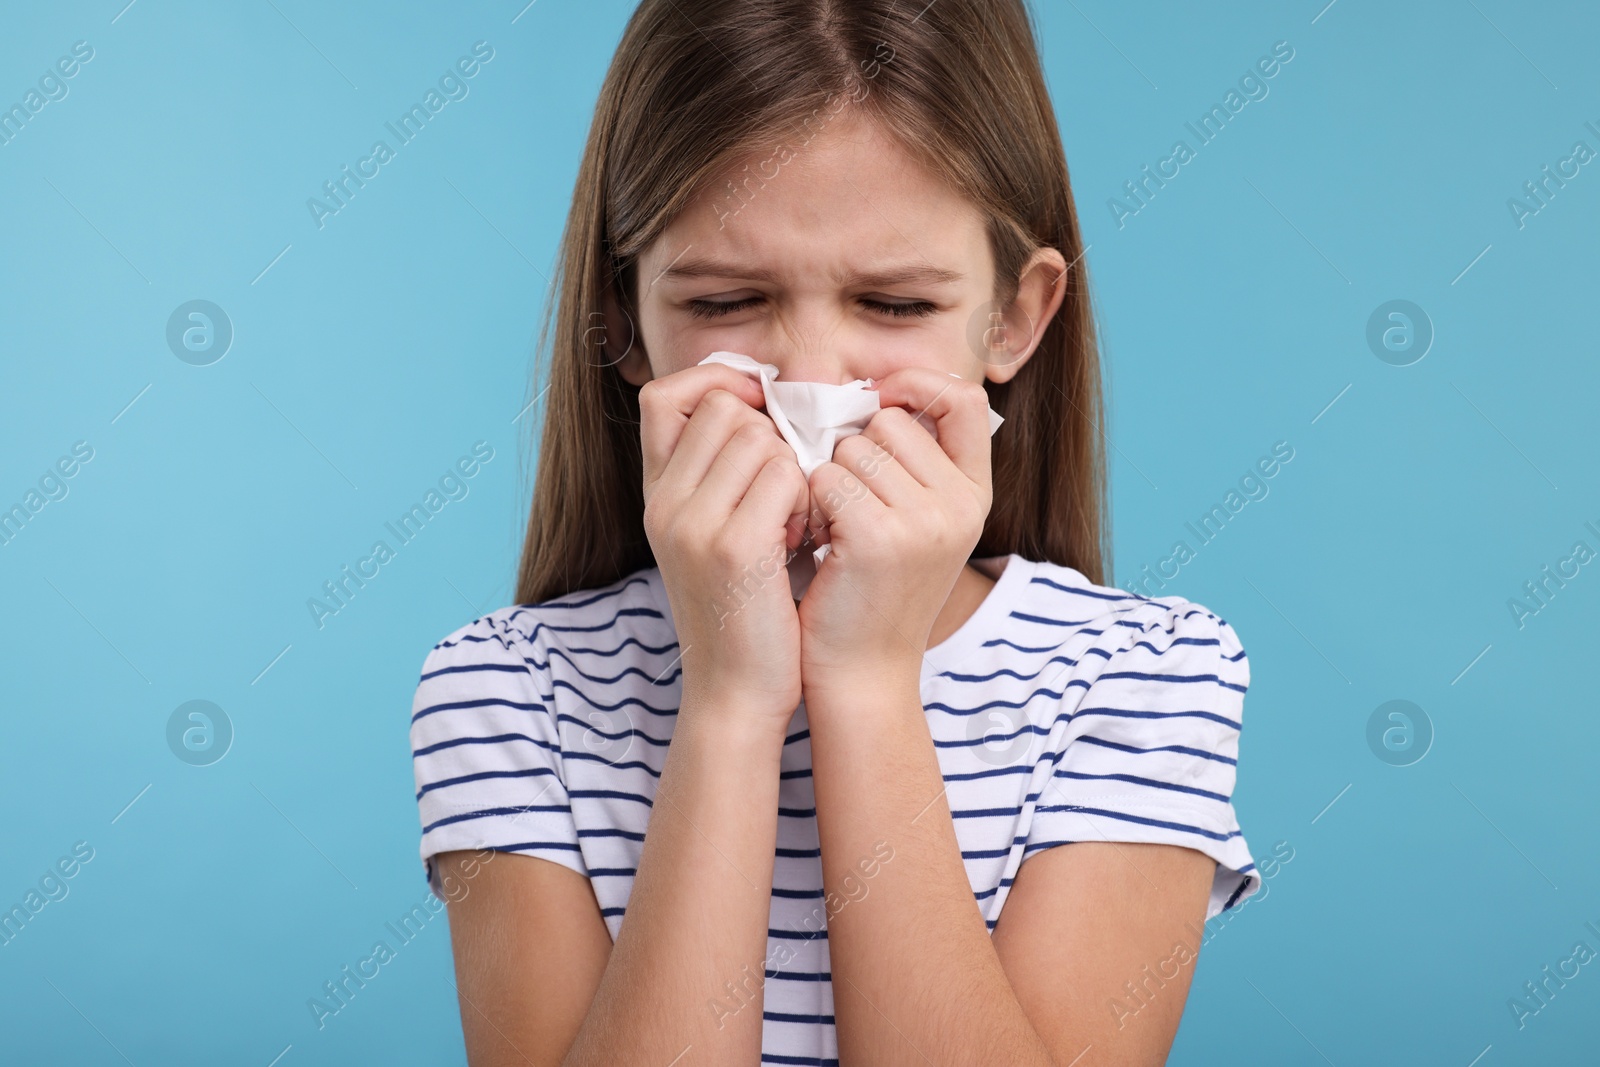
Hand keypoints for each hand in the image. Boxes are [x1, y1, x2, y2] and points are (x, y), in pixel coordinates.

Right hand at [639, 363, 811, 725]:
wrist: (736, 695)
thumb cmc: (743, 612)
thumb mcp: (713, 537)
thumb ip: (721, 476)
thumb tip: (761, 407)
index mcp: (655, 496)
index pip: (666, 395)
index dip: (716, 385)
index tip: (759, 410)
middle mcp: (663, 503)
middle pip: (724, 409)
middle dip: (771, 437)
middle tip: (786, 493)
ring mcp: (693, 523)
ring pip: (760, 437)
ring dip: (793, 470)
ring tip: (794, 522)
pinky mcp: (734, 547)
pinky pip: (786, 475)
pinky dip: (806, 499)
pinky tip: (802, 540)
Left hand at [797, 368, 993, 691]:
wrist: (863, 674)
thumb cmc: (874, 592)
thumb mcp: (919, 525)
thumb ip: (916, 464)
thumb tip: (880, 394)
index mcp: (976, 495)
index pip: (961, 399)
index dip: (916, 386)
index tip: (879, 402)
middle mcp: (961, 505)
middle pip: (889, 423)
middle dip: (855, 455)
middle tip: (851, 511)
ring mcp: (925, 521)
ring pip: (851, 449)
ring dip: (828, 483)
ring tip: (836, 533)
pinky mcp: (878, 537)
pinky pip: (824, 477)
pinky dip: (810, 505)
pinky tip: (821, 545)